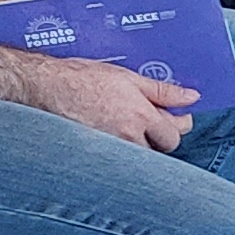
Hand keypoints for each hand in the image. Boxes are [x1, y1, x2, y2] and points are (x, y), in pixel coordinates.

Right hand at [14, 52, 200, 153]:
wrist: (43, 87)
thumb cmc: (82, 78)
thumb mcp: (128, 77)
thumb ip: (163, 90)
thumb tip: (191, 97)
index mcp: (140, 117)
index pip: (174, 135)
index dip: (178, 125)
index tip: (177, 117)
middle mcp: (126, 138)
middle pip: (159, 149)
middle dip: (161, 136)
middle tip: (152, 120)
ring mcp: (109, 149)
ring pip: (137, 154)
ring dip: (140, 142)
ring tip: (126, 122)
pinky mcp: (93, 154)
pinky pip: (116, 156)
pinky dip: (119, 148)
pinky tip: (110, 131)